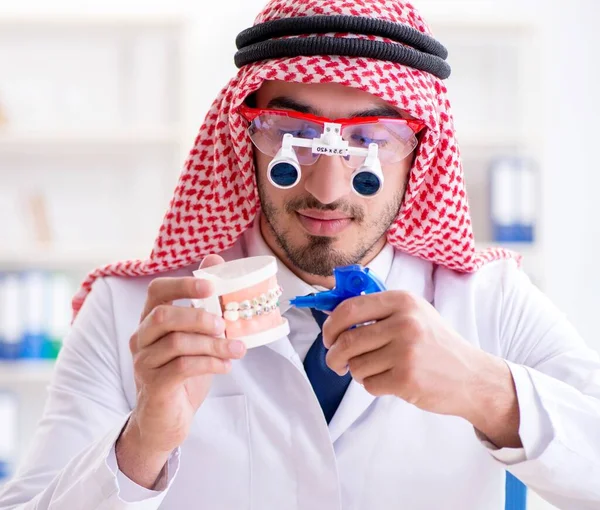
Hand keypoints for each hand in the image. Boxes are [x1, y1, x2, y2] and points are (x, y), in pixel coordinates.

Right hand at [116, 254, 246, 487]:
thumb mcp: (195, 337)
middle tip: (224, 324)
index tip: (211, 287)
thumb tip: (215, 262)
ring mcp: (144, 363)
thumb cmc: (182, 372)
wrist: (165, 420)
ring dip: (213, 344)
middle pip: (164, 316)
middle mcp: (141, 338)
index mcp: (151, 321)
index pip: (157, 291)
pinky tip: (226, 366)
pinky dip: (210, 363)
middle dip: (198, 316)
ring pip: (177, 343)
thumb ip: (203, 304)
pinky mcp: (153, 386)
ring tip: (237, 349)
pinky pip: (182, 367)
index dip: (183, 285)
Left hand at [322, 291, 520, 447]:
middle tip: (336, 361)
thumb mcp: (413, 314)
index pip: (349, 308)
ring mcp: (406, 351)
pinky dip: (372, 385)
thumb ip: (377, 311)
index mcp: (403, 301)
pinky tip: (390, 380)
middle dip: (334, 355)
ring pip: (355, 364)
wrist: (471, 376)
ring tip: (376, 370)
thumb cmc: (436, 344)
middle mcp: (405, 323)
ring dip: (357, 372)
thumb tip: (333, 314)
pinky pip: (369, 384)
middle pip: (347, 340)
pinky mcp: (407, 379)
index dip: (331, 325)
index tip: (329, 337)